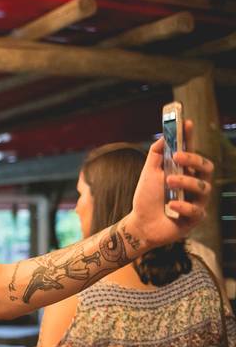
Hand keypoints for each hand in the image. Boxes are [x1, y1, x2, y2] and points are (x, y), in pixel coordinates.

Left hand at [127, 120, 213, 247]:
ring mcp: (197, 201)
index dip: (190, 138)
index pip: (192, 152)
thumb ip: (156, 155)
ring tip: (169, 181)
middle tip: (177, 156)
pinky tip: (172, 205)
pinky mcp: (195, 218)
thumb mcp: (149, 174)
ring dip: (185, 182)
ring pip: (203, 187)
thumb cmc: (147, 198)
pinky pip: (196, 210)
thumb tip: (164, 136)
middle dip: (193, 159)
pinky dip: (184, 206)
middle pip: (206, 167)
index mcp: (185, 172)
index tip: (186, 123)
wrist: (141, 223)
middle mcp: (194, 185)